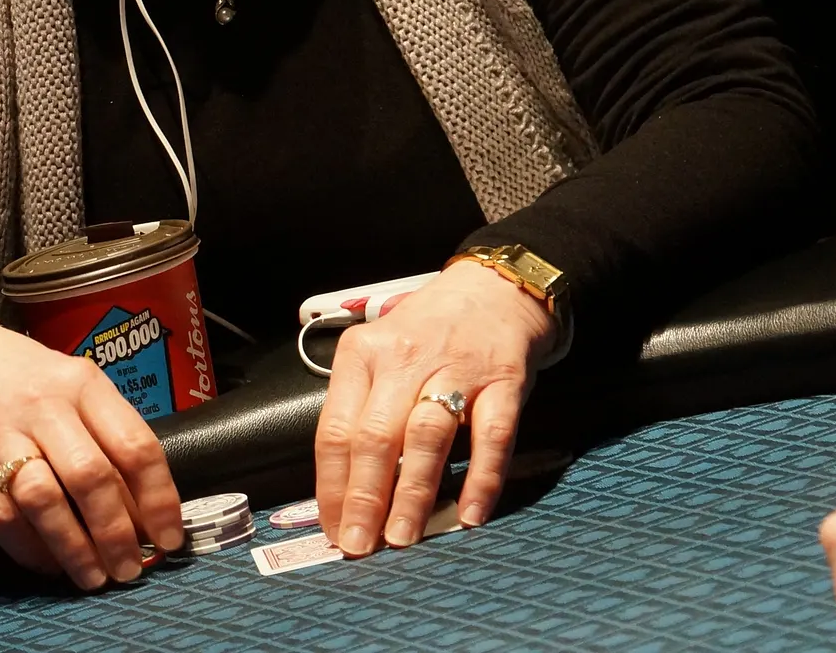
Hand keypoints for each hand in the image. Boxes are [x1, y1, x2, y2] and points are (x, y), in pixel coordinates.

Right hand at [0, 320, 183, 587]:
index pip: (134, 444)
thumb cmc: (26, 375)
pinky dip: (28, 548)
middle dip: (116, 533)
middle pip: (90, 477)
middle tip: (131, 570)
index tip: (170, 537)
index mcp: (84, 383)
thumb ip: (106, 431)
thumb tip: (143, 506)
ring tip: (94, 577)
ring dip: (74, 548)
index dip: (158, 498)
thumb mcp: (74, 382)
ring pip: (44, 501)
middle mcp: (45, 405)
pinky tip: (49, 564)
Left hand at [314, 259, 556, 555]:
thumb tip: (345, 491)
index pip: (336, 428)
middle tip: (361, 545)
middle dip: (365, 498)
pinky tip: (471, 513)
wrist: (492, 290)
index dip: (332, 486)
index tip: (334, 527)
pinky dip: (481, 478)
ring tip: (403, 537)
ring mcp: (456, 369)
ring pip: (426, 437)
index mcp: (364, 353)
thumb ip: (363, 408)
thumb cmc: (426, 332)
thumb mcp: (380, 352)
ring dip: (412, 494)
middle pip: (376, 436)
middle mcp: (405, 358)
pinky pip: (492, 436)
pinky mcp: (503, 381)